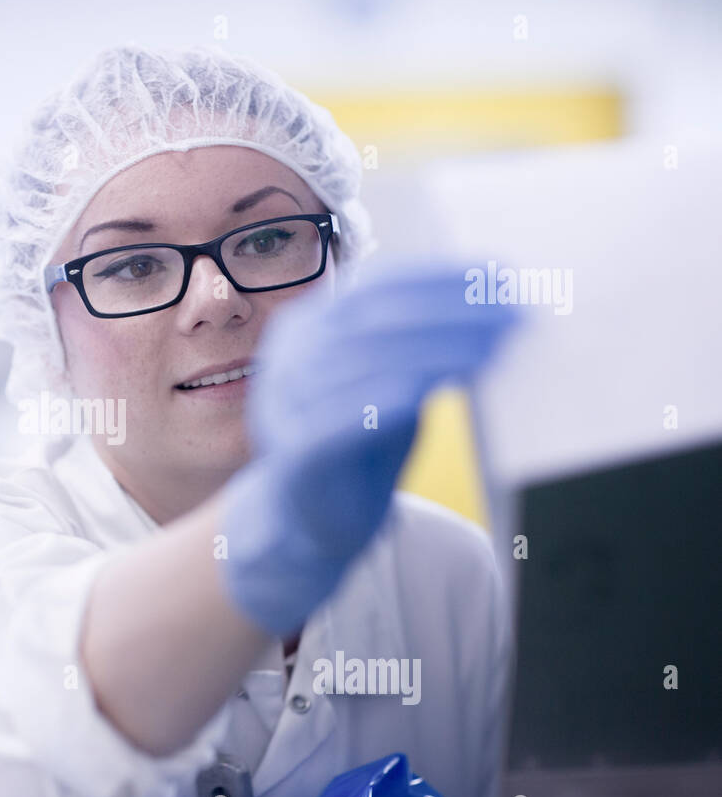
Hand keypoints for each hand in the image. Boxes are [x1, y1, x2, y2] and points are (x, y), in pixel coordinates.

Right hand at [218, 267, 518, 637]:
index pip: (375, 285)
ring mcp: (284, 404)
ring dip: (433, 351)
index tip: (500, 275)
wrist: (313, 521)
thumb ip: (421, 346)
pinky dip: (384, 399)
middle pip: (372, 318)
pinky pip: (338, 420)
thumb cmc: (361, 443)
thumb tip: (495, 305)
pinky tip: (429, 391)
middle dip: (449, 310)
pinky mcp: (294, 453)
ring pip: (360, 363)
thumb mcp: (394, 382)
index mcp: (310, 327)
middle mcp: (289, 357)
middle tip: (512, 312)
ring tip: (494, 348)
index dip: (439, 277)